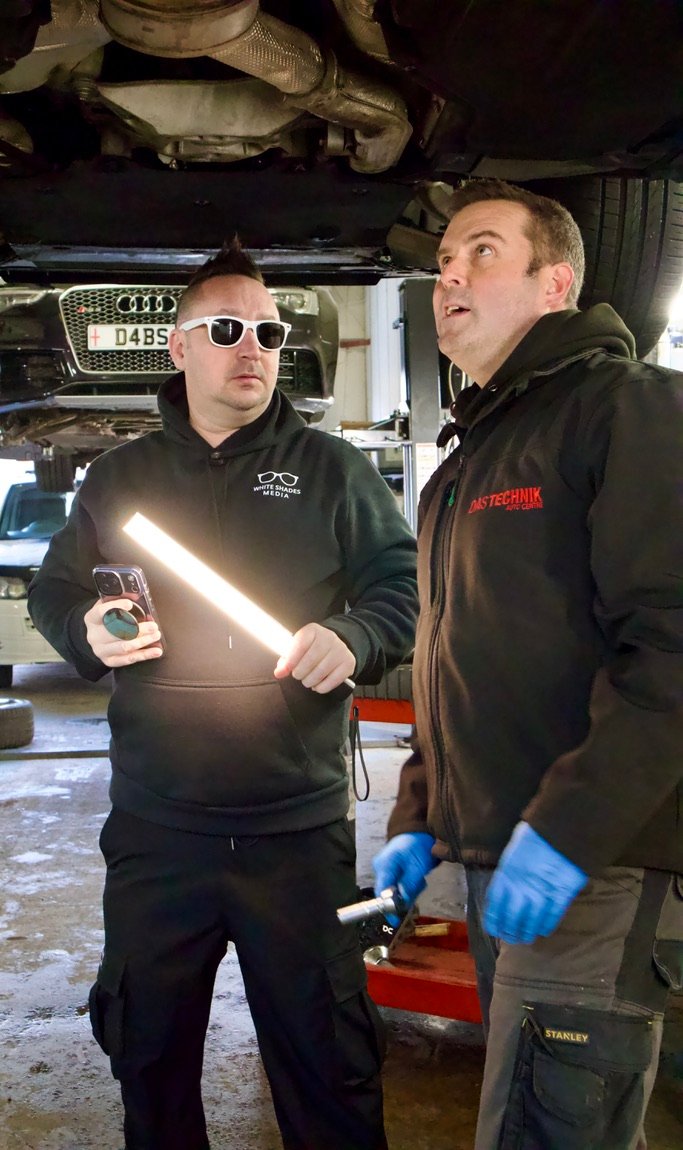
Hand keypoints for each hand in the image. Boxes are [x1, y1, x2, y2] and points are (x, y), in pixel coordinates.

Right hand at [84, 599, 162, 666]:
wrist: (98, 639)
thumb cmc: (108, 619)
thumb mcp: (108, 607)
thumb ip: (118, 601)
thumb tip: (136, 595)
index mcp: (91, 619)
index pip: (100, 612)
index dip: (115, 607)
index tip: (130, 604)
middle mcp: (93, 635)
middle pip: (116, 632)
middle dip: (138, 629)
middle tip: (153, 625)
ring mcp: (100, 650)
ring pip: (124, 647)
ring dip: (143, 641)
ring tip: (156, 635)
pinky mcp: (109, 661)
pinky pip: (128, 659)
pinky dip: (144, 655)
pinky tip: (156, 651)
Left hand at [273, 623, 355, 692]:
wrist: (335, 647)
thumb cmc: (312, 649)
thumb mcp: (298, 648)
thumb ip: (286, 660)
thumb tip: (279, 672)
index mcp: (313, 630)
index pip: (301, 644)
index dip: (291, 659)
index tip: (285, 670)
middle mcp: (329, 637)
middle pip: (310, 660)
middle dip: (300, 672)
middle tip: (298, 675)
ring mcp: (341, 650)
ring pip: (320, 672)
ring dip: (309, 681)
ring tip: (307, 680)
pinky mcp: (348, 663)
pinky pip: (332, 681)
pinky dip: (321, 687)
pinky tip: (318, 684)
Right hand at [372, 832, 438, 922]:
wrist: (419, 830)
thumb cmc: (418, 845)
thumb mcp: (418, 866)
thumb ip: (409, 884)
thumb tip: (401, 903)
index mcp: (384, 865)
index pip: (381, 891)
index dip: (387, 907)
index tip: (394, 921)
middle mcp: (381, 868)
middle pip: (388, 893)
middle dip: (404, 895)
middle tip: (419, 883)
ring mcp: (385, 869)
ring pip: (395, 890)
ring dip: (408, 889)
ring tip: (419, 877)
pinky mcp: (390, 871)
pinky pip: (398, 885)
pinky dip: (408, 885)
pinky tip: (416, 876)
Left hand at [483, 822, 587, 944]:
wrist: (557, 831)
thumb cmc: (532, 839)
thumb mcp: (511, 856)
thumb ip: (508, 877)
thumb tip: (504, 894)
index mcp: (505, 877)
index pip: (495, 907)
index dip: (494, 922)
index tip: (495, 930)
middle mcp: (520, 889)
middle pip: (512, 919)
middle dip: (511, 932)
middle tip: (513, 938)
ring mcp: (541, 894)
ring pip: (531, 923)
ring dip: (528, 933)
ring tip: (527, 937)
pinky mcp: (561, 896)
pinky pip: (552, 917)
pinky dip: (546, 926)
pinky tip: (543, 929)